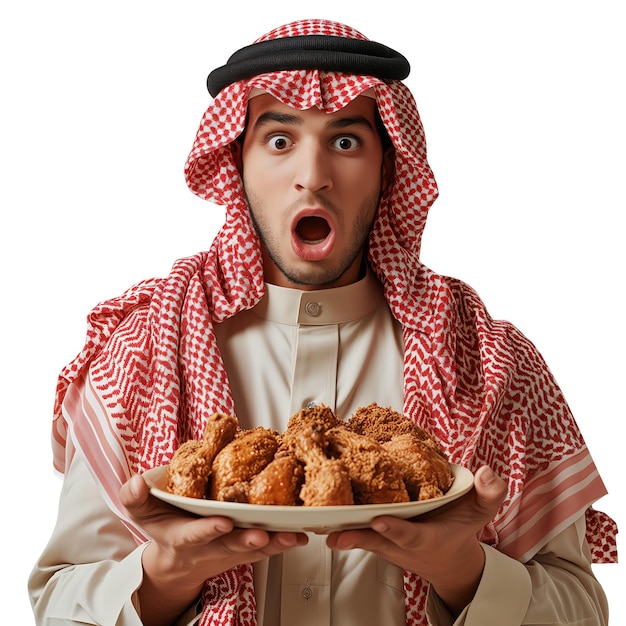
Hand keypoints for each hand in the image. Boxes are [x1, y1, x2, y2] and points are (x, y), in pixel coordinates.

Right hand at [120, 473, 307, 625]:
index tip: (221, 522)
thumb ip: (135, 497)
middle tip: (262, 534)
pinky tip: (297, 534)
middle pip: (229, 545)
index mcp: (182, 535)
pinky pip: (264, 549)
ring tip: (291, 536)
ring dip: (271, 544)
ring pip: (252, 550)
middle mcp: (208, 546)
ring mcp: (228, 550)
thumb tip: (136, 482)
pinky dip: (280, 543)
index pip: (193, 534)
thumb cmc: (163, 527)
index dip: (206, 530)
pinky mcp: (244, 551)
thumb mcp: (141, 512)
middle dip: (245, 540)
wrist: (176, 561)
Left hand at [326, 465, 506, 615]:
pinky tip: (319, 513)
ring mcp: (386, 543)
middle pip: (377, 541)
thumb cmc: (459, 529)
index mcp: (428, 536)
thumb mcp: (481, 512)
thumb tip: (487, 473)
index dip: (396, 531)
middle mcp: (403, 543)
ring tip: (319, 522)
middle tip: (337, 531)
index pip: (412, 535)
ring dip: (341, 532)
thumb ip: (489, 494)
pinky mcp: (374, 538)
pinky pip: (355, 532)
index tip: (380, 522)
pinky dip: (338, 524)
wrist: (447, 559)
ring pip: (361, 539)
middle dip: (358, 537)